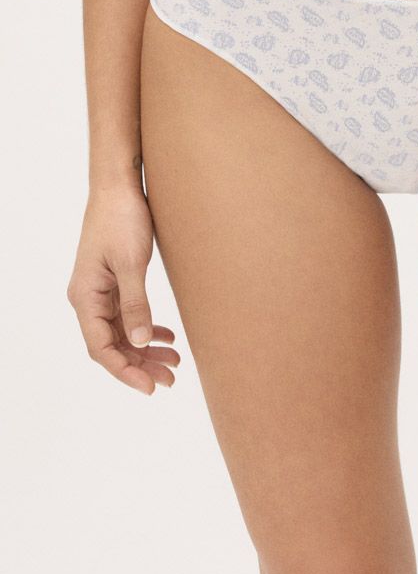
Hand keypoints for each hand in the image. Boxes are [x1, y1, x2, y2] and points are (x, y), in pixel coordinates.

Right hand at [67, 186, 179, 393]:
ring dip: (145, 348)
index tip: (151, 387)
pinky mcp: (115, 280)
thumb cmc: (122, 219)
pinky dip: (147, 328)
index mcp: (85, 297)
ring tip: (175, 362)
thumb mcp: (131, 263)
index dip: (125, 371)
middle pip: (113, 344)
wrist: (119, 186)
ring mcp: (102, 289)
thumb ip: (136, 304)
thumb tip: (141, 342)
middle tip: (172, 379)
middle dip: (140, 364)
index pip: (101, 348)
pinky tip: (168, 336)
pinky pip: (128, 314)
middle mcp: (89, 297)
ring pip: (122, 331)